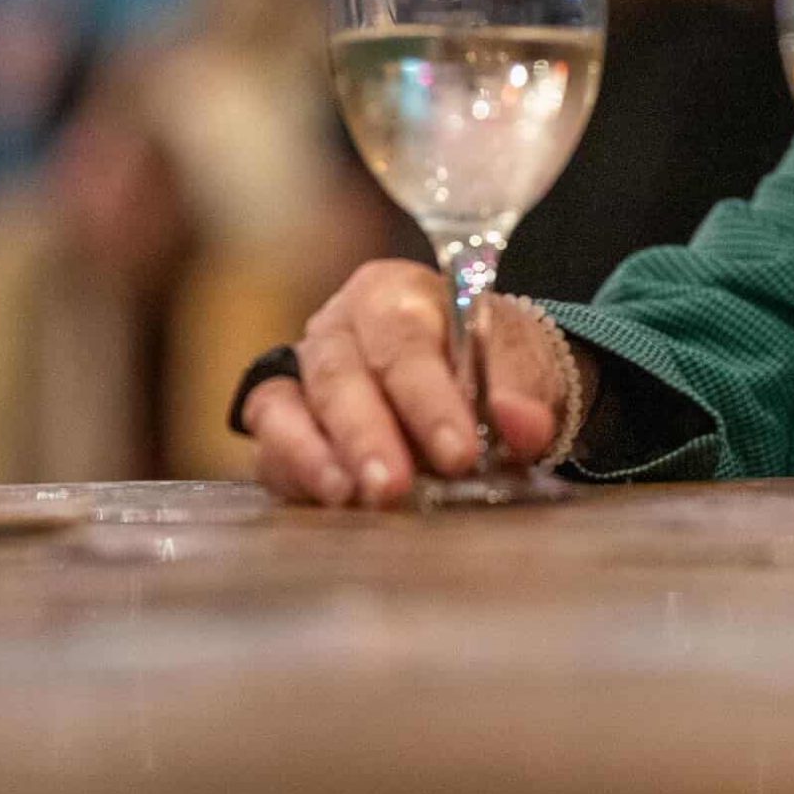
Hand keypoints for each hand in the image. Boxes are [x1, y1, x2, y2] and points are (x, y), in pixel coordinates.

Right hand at [243, 261, 589, 507]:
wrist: (473, 380)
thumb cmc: (489, 362)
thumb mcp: (519, 362)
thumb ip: (523, 390)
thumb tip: (525, 428)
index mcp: (394, 293)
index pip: (404, 340)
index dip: (428, 399)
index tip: (458, 454)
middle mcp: (338, 328)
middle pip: (340, 374)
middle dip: (366, 434)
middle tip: (392, 488)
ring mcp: (301, 375)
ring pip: (290, 406)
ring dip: (318, 456)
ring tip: (350, 497)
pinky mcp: (281, 424)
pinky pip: (268, 445)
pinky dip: (293, 472)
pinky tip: (327, 500)